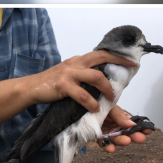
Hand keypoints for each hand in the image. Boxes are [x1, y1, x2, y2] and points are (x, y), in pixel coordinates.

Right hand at [0, 50, 134, 133]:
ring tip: (112, 99)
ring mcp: (69, 73)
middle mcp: (75, 63)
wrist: (31, 87)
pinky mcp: (62, 85)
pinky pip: (82, 94)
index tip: (131, 60)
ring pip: (95, 76)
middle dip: (118, 62)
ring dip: (107, 88)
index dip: (117, 55)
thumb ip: (83, 74)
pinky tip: (95, 108)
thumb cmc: (52, 83)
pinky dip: (91, 103)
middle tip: (130, 70)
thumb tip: (101, 79)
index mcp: (78, 60)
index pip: (101, 53)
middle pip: (101, 58)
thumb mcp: (69, 74)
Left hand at [97, 105, 152, 152]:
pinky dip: (107, 146)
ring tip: (126, 142)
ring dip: (121, 141)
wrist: (85, 105)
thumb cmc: (99, 105)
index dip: (141, 128)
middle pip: (127, 133)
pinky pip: (103, 143)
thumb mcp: (111, 107)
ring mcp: (108, 132)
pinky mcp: (98, 137)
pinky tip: (111, 149)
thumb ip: (120, 116)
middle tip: (140, 138)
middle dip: (134, 136)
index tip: (148, 130)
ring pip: (116, 139)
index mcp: (122, 118)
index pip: (134, 124)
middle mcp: (116, 126)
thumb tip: (132, 124)